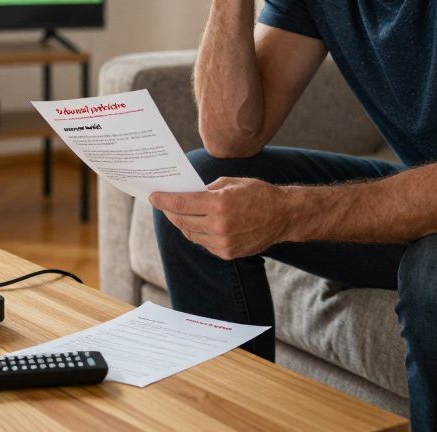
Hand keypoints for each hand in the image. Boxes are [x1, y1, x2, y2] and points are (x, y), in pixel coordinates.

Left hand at [149, 177, 292, 259]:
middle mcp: (219, 226)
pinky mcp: (227, 253)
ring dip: (183, 224)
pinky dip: (198, 233)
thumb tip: (187, 194)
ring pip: (191, 234)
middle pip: (183, 221)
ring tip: (179, 214)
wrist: (283, 216)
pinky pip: (204, 243)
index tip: (153, 197)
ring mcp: (223, 242)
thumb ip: (207, 190)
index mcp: (219, 204)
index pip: (182, 203)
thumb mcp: (231, 183)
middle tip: (164, 205)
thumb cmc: (258, 194)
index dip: (164, 200)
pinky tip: (197, 224)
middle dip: (171, 212)